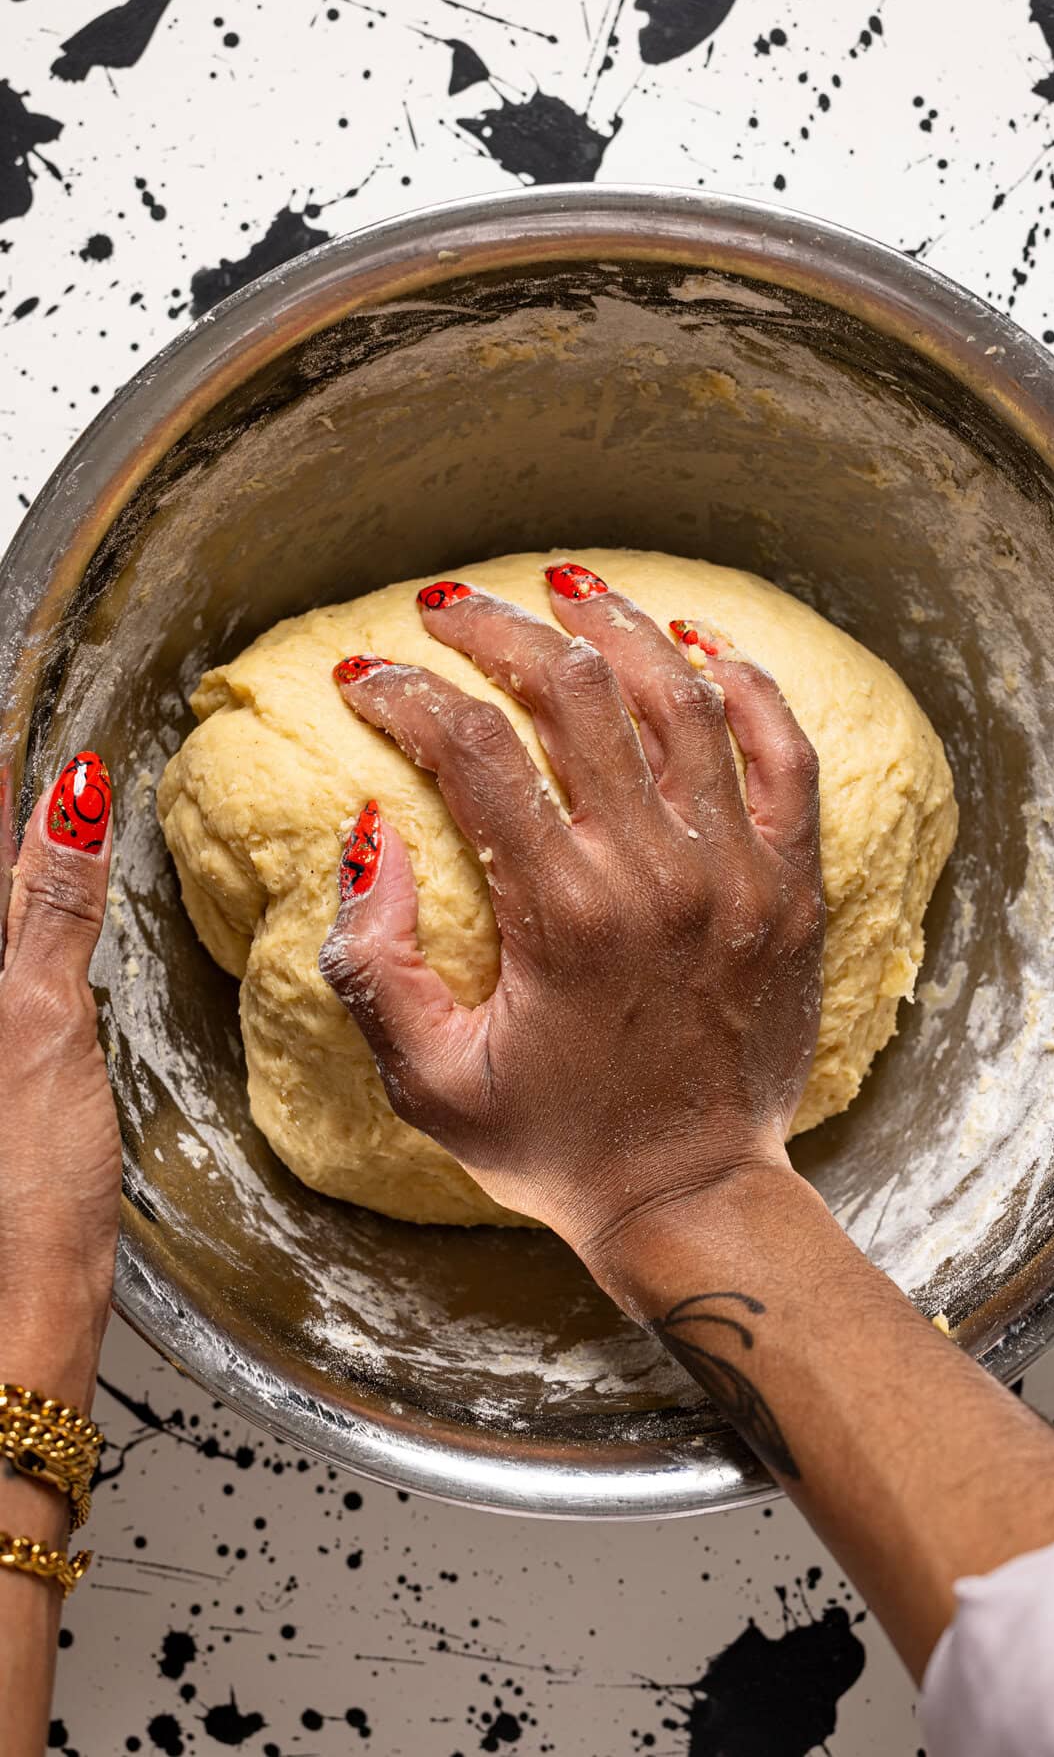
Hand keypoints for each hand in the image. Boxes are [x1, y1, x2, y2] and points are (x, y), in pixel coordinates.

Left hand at [0, 752, 119, 1403]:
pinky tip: (44, 916)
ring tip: (41, 816)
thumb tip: (69, 800)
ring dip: (14, 874)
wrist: (11, 1310)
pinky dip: (25, 928)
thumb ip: (49, 907)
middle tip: (36, 763)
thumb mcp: (41, 1025)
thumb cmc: (19, 1189)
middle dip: (5, 826)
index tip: (17, 722)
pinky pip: (1, 970)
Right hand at [319, 563, 824, 1266]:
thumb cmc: (554, 1145)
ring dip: (616, 627)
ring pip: (681, 697)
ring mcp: (738, 873)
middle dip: (496, 630)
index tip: (365, 681)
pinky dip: (746, 685)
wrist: (694, 1198)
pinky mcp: (791, 886)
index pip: (473, 748)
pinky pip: (784, 751)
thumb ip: (371, 964)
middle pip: (573, 693)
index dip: (407, 694)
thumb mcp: (427, 1082)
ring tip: (566, 589)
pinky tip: (700, 646)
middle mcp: (658, 874)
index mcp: (564, 913)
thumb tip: (368, 834)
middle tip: (449, 609)